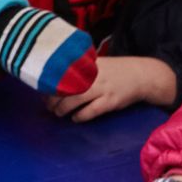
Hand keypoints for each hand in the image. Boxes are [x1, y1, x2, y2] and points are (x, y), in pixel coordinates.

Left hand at [48, 56, 174, 122]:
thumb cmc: (114, 69)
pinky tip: (75, 118)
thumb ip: (78, 67)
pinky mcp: (111, 101)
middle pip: (65, 88)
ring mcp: (102, 89)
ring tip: (57, 113)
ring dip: (63, 108)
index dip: (49, 83)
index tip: (41, 89)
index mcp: (85, 65)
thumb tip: (56, 74)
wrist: (140, 75)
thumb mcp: (95, 62)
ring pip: (76, 100)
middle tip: (47, 105)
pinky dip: (81, 116)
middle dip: (53, 98)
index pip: (61, 73)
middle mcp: (91, 76)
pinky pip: (92, 111)